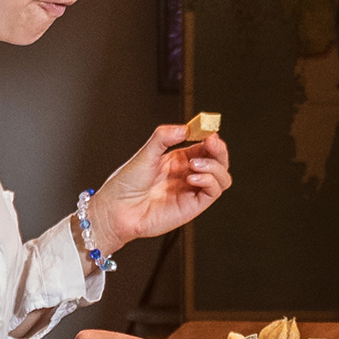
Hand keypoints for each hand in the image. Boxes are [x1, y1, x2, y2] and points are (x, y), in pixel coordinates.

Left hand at [92, 123, 230, 245]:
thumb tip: (185, 128)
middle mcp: (188, 174)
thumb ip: (164, 137)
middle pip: (218, 161)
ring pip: (222, 177)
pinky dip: (209, 181)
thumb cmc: (126, 185)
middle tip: (211, 142)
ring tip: (195, 164)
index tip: (208, 130)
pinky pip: (213, 192)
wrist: (116, 209)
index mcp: (178, 160)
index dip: (210, 138)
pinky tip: (193, 177)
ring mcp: (191, 190)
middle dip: (219, 149)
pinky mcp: (192, 206)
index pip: (204, 146)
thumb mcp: (145, 153)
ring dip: (215, 166)